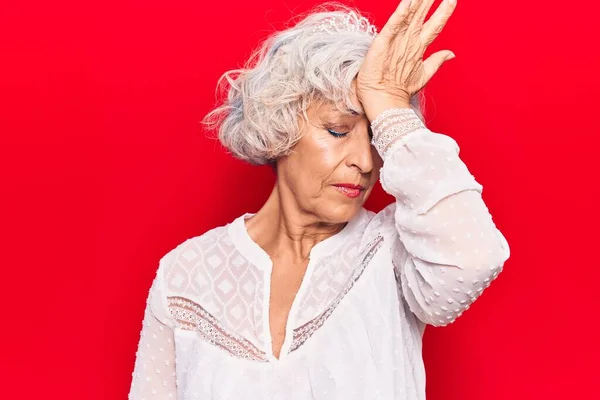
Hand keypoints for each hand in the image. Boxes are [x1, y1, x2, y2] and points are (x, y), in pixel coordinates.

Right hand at [357, 0, 457, 120]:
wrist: (384, 99)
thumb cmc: (400, 88)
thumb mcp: (423, 74)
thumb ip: (436, 61)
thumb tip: (451, 54)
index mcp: (418, 46)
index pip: (434, 24)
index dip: (443, 11)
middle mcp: (408, 40)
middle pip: (422, 15)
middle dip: (429, 0)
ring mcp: (395, 40)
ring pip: (409, 15)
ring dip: (417, 2)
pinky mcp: (383, 43)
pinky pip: (394, 26)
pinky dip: (401, 14)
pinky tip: (408, 2)